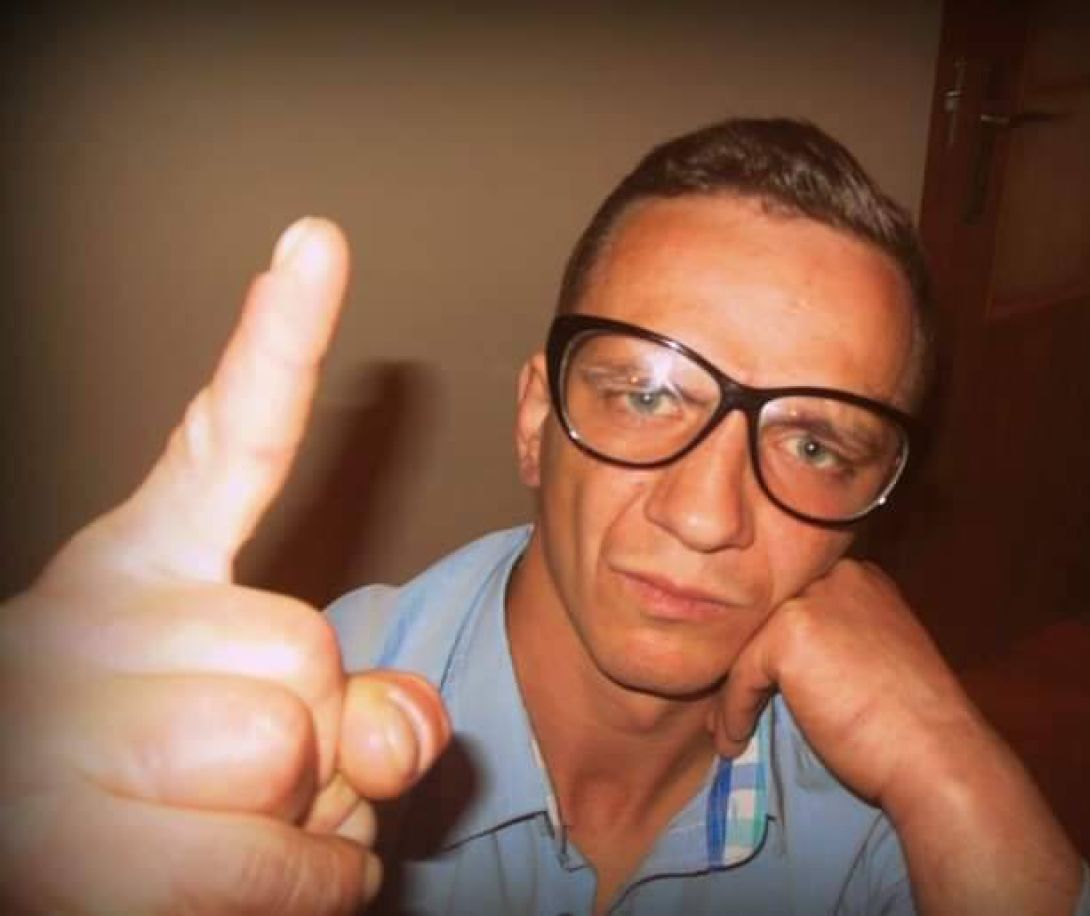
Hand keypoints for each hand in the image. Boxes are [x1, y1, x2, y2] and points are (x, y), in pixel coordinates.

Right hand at [0, 218, 449, 913]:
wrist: (29, 862)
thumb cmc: (156, 792)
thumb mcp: (265, 723)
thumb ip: (356, 703)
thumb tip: (399, 731)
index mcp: (135, 569)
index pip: (228, 440)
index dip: (277, 341)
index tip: (317, 240)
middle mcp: (82, 624)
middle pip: (312, 651)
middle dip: (320, 732)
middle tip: (239, 774)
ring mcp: (64, 732)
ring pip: (294, 754)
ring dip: (305, 823)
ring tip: (216, 831)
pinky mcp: (82, 857)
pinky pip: (282, 867)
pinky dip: (308, 888)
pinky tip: (235, 881)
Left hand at [709, 559, 1081, 914]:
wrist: (935, 755)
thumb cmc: (909, 725)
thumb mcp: (872, 659)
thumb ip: (834, 642)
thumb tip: (780, 661)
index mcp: (862, 579)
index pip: (797, 605)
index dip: (773, 650)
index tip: (757, 688)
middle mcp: (838, 577)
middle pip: (769, 619)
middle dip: (749, 666)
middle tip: (733, 707)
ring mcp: (812, 600)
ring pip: (750, 647)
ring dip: (735, 693)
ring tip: (728, 730)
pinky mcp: (788, 633)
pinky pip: (741, 676)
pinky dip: (734, 713)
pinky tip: (734, 742)